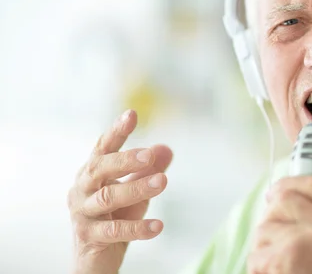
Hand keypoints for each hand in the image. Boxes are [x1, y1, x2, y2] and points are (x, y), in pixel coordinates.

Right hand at [67, 110, 172, 273]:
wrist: (94, 259)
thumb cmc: (114, 216)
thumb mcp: (136, 191)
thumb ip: (148, 170)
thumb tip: (166, 148)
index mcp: (92, 172)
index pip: (103, 147)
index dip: (117, 131)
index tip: (131, 114)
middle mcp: (82, 188)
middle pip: (100, 168)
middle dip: (125, 159)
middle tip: (150, 155)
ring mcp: (82, 213)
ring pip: (108, 196)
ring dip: (137, 188)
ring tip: (164, 181)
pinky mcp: (89, 237)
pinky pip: (115, 230)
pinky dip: (138, 227)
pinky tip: (158, 226)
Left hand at [247, 176, 311, 273]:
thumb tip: (283, 198)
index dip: (291, 184)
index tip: (277, 191)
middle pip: (284, 199)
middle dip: (272, 219)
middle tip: (274, 239)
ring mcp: (305, 240)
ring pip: (265, 227)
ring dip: (264, 248)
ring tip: (282, 269)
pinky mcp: (282, 258)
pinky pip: (256, 254)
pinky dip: (260, 270)